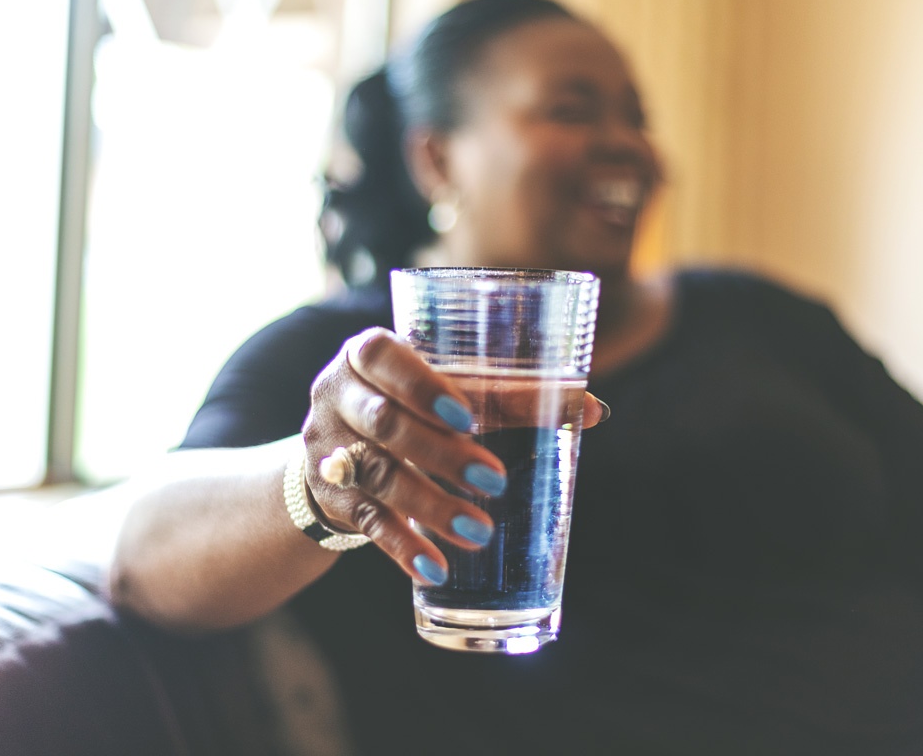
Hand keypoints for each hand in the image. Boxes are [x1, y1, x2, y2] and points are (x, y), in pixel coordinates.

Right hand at [301, 327, 606, 584]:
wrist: (335, 448)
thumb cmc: (412, 403)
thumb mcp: (446, 390)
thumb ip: (510, 396)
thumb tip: (593, 409)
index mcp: (367, 354)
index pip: (382, 357)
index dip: (420, 386)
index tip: (467, 416)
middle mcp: (337, 395)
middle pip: (385, 423)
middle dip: (440, 455)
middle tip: (493, 481)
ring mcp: (329, 447)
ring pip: (378, 476)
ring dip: (430, 506)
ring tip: (477, 532)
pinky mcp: (332, 496)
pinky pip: (366, 523)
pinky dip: (402, 547)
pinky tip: (435, 567)